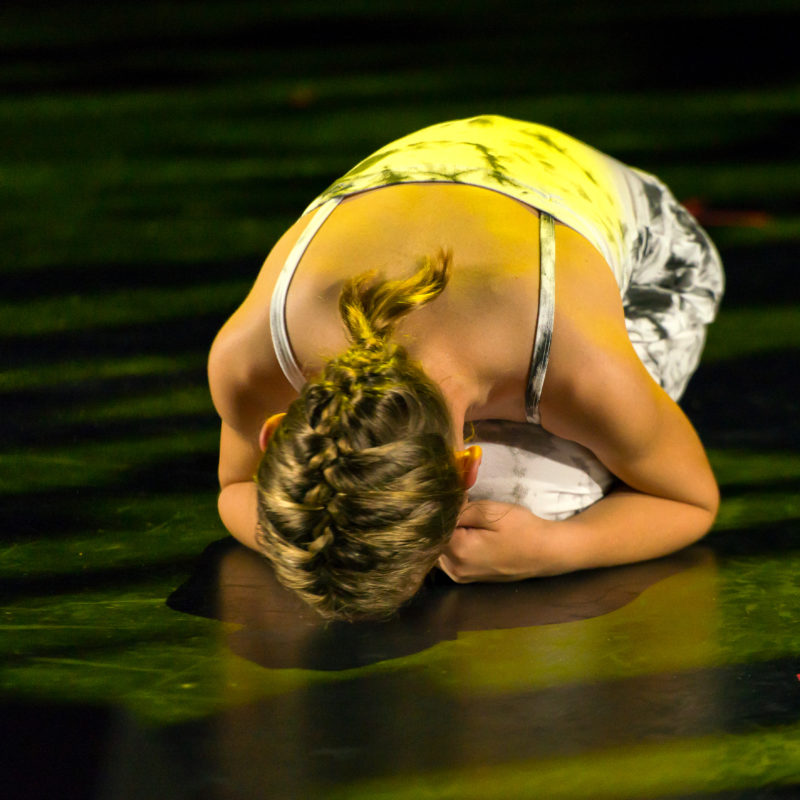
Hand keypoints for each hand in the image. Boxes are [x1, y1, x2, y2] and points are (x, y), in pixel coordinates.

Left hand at [437, 500, 554, 582]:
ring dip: (445, 533)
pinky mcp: (467, 577)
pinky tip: (463, 530)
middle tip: (454, 504)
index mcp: (458, 552)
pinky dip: (451, 543)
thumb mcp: (491, 511)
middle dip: (439, 521)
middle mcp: (454, 569)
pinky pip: (449, 557)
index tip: (444, 495)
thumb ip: (460, 509)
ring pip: (439, 549)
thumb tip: (440, 504)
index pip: (431, 527)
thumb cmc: (522, 530)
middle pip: (433, 540)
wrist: (546, 552)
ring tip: (459, 515)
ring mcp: (460, 576)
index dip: (436, 509)